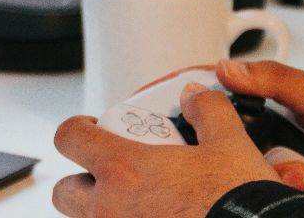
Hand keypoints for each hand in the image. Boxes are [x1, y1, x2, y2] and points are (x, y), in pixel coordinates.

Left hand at [52, 83, 285, 217]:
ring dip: (104, 209)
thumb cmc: (239, 202)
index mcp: (124, 171)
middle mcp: (111, 210)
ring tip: (140, 202)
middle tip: (111, 174)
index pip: (70, 138)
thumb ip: (208, 111)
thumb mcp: (229, 144)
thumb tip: (196, 97)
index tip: (90, 129)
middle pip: (65, 192)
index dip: (77, 129)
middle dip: (82, 180)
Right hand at [216, 59, 303, 217]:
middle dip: (264, 167)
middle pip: (249, 169)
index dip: (230, 135)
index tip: (219, 132)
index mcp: (288, 125)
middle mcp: (293, 159)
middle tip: (291, 160)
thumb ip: (274, 81)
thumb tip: (228, 68)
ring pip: (270, 196)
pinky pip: (294, 215)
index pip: (242, 132)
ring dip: (294, 188)